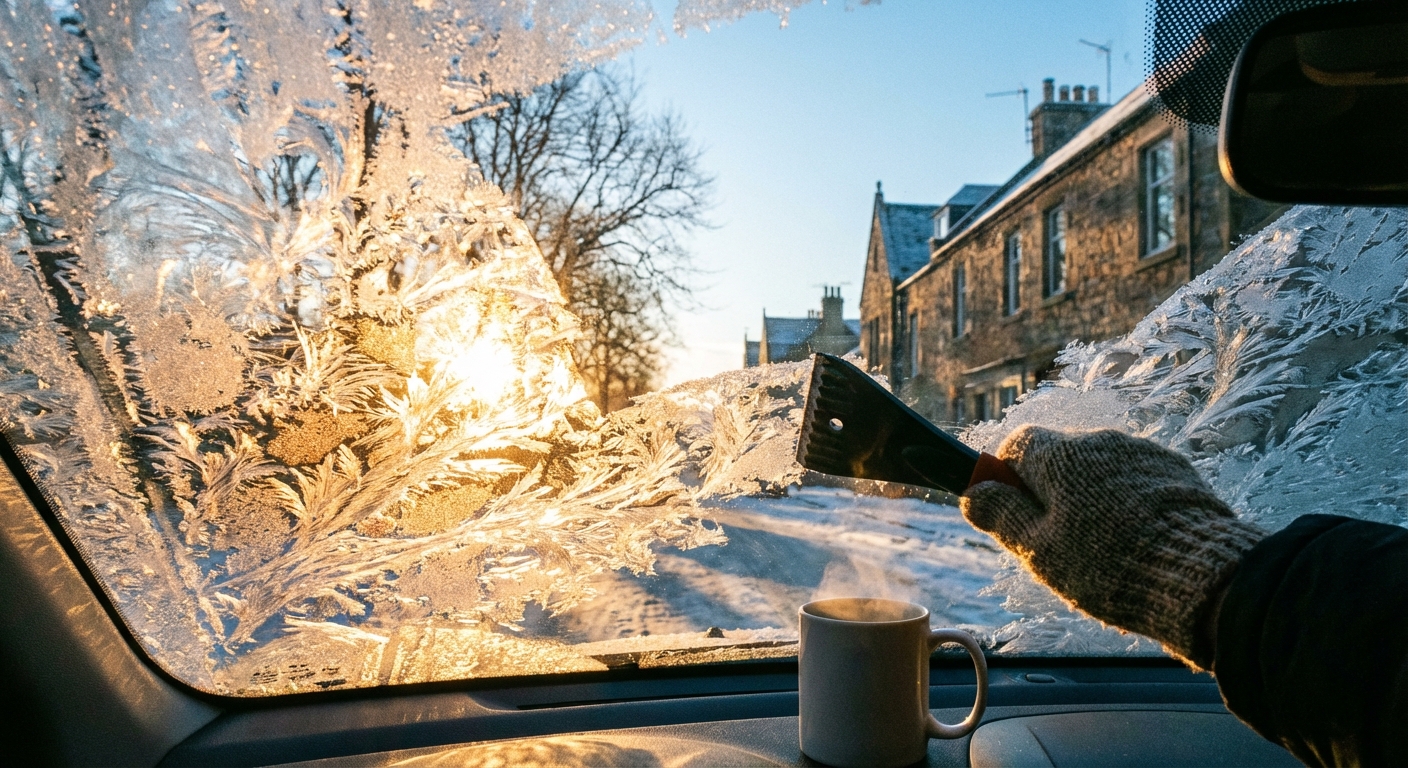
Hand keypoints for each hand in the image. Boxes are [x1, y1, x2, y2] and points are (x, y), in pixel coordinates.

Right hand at [960, 426, 1263, 668]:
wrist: (1202, 576)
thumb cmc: (1109, 565)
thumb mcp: (1040, 550)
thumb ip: (1003, 516)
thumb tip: (974, 493)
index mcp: (1060, 455)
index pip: (1016, 444)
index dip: (1006, 478)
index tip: (1011, 512)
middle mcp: (1100, 442)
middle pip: (1059, 461)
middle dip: (1052, 497)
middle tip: (1058, 547)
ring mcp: (1143, 454)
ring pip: (1099, 475)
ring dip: (1092, 503)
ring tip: (1105, 554)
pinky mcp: (1177, 473)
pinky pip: (1135, 484)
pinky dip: (1129, 507)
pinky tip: (1137, 546)